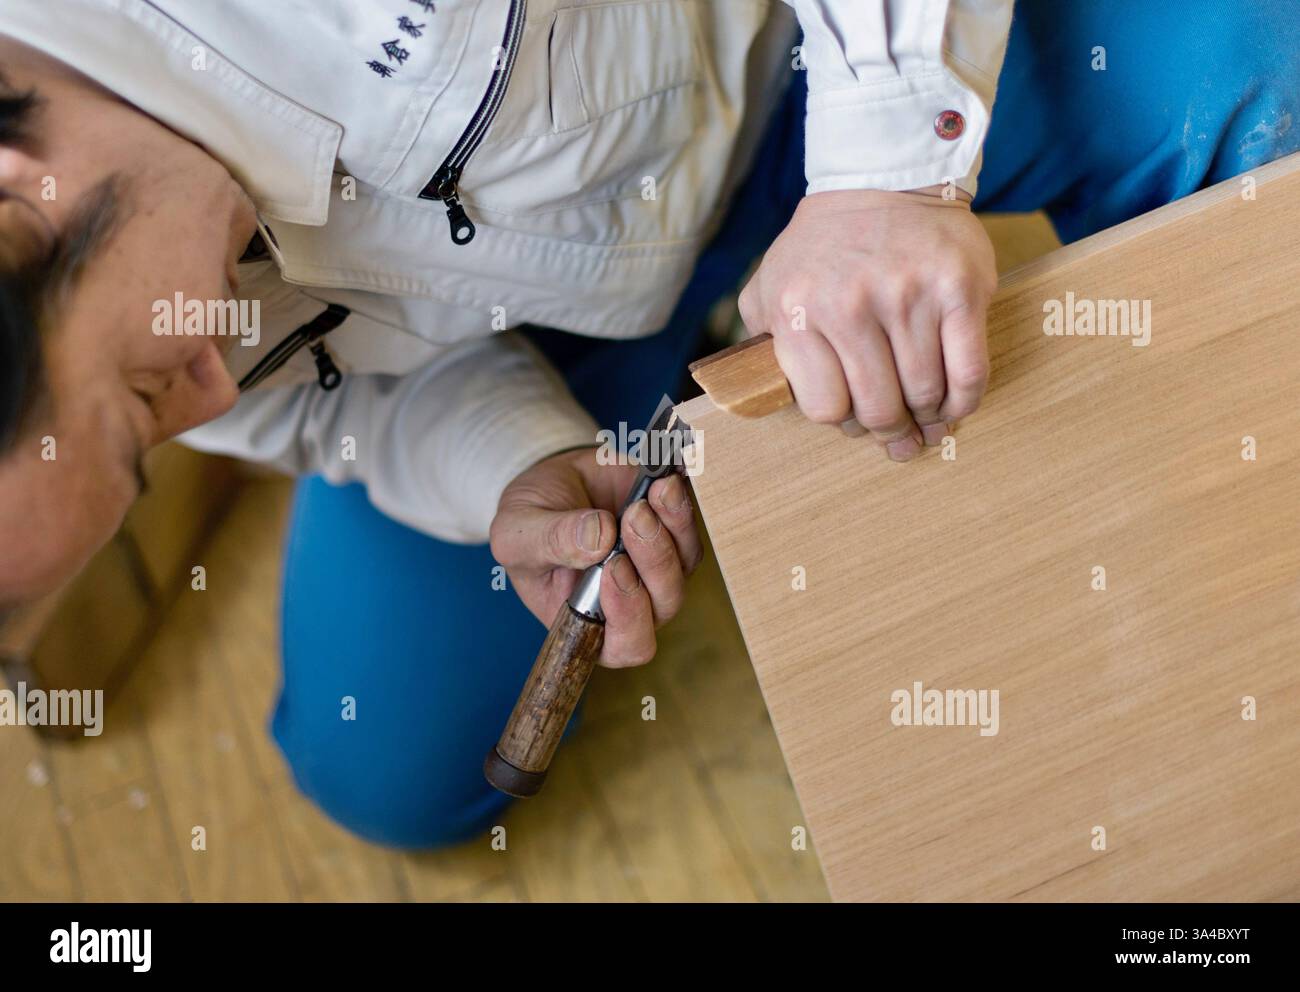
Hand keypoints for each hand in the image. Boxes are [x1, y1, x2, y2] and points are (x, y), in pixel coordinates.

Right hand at [489, 447, 702, 666]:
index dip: (629, 617)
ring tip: (649, 494)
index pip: (625, 645)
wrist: (549, 485)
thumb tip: (599, 541)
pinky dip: (681, 504)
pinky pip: (691, 527)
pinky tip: (664, 481)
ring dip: (673, 529)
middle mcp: (631, 602)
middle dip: (654, 561)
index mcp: (589, 621)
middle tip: (632, 517)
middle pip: (665, 603)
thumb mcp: (518, 535)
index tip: (614, 568)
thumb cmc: (528, 526)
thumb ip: (551, 542)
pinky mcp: (672, 532)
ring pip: (684, 564)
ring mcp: (655, 568)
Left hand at [738, 187, 997, 458]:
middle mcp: (851, 304)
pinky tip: (953, 405)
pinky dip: (963, 401)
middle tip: (896, 431)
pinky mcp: (960, 290)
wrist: (884, 177)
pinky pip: (968, 371)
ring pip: (924, 395)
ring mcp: (909, 296)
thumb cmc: (823, 244)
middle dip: (888, 429)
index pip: (824, 407)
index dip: (842, 421)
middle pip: (878, 408)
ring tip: (926, 418)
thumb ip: (761, 338)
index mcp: (799, 310)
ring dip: (927, 418)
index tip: (852, 417)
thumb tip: (761, 393)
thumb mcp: (770, 282)